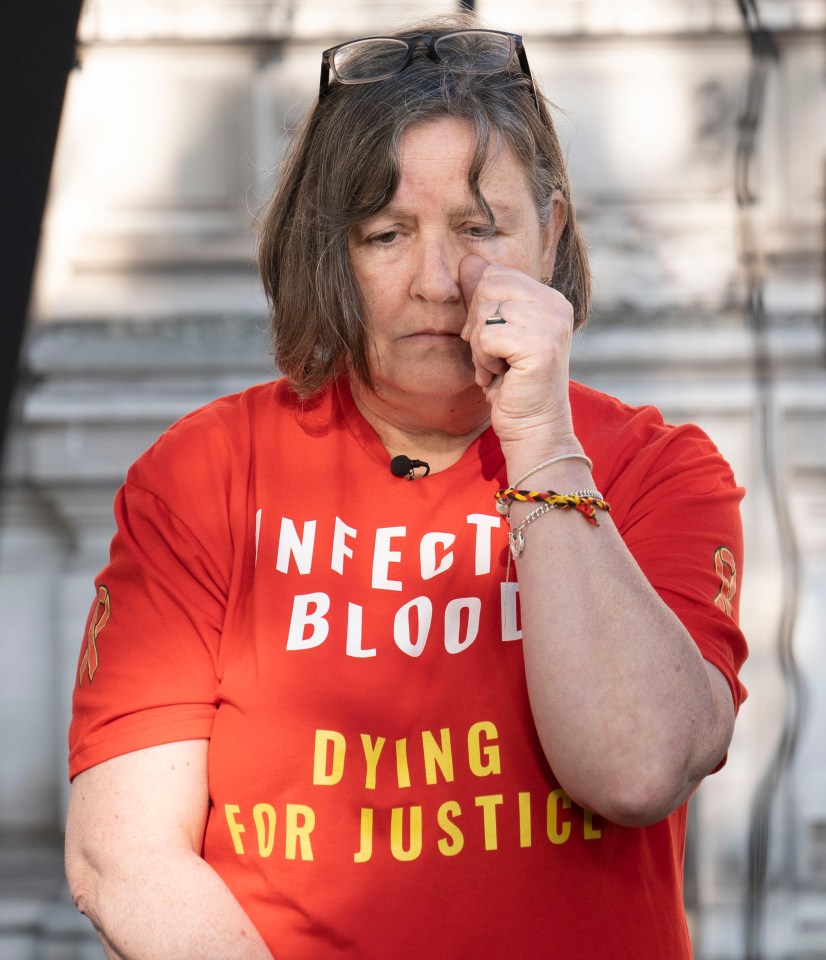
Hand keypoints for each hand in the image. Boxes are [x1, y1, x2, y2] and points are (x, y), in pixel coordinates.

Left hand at [459, 255, 577, 451]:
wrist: (533, 427)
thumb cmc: (511, 384)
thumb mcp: (493, 334)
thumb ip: (484, 297)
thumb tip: (467, 260)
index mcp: (549, 297)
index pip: (495, 274)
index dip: (480, 308)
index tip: (491, 341)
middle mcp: (555, 305)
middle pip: (487, 287)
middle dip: (478, 326)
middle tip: (494, 357)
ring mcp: (551, 324)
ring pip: (486, 312)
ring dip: (480, 347)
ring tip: (499, 368)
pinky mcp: (541, 346)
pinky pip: (487, 337)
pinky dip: (484, 361)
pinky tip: (501, 376)